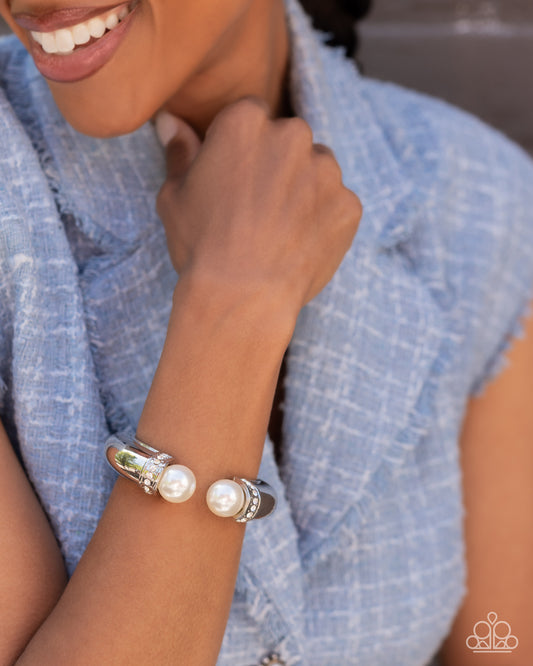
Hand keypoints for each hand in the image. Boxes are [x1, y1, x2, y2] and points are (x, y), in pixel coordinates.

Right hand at [155, 96, 361, 318]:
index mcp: (245, 121)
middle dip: (278, 166)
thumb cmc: (202, 245)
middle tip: (258, 209)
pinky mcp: (348, 205)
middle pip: (289, 141)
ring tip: (280, 231)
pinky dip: (324, 220)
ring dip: (304, 190)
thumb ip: (180, 153)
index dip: (243, 151)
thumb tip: (170, 122)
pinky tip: (300, 246)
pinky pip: (337, 205)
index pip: (252, 118)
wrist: (242, 297)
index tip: (236, 181)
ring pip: (318, 171)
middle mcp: (292, 135)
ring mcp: (326, 170)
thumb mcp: (175, 196)